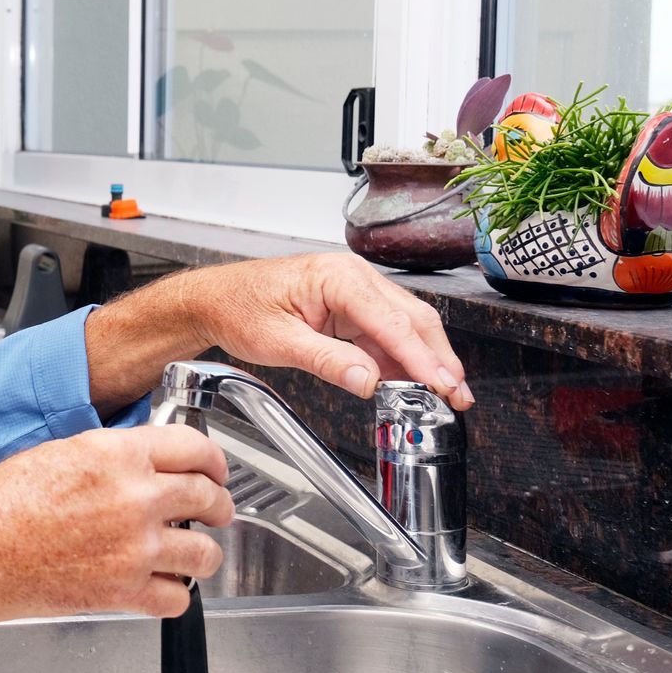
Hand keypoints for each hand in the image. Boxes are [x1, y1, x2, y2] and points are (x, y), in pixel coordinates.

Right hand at [0, 425, 232, 646]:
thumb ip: (110, 457)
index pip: (194, 448)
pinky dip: (174, 595)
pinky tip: (157, 586)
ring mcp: (134, 549)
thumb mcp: (57, 453)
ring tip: (188, 553)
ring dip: (201, 553)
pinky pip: (179, 598)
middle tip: (213, 510)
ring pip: (206, 553)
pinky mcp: (124, 592)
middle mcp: (134, 498)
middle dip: (217, 504)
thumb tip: (143, 464)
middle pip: (208, 497)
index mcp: (115, 455)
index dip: (214, 460)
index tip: (215, 469)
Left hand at [184, 255, 471, 407]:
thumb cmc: (237, 307)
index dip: (421, 358)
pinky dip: (399, 359)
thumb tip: (367, 381)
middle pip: (411, 320)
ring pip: (404, 327)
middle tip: (457, 394)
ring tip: (444, 394)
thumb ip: (326, 361)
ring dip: (424, 360)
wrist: (214, 299)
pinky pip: (383, 334)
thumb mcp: (278, 341)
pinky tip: (410, 384)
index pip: (392, 322)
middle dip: (438, 359)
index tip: (441, 384)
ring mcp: (354, 291)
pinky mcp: (349, 307)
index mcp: (338, 277)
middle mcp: (352, 277)